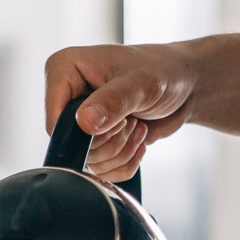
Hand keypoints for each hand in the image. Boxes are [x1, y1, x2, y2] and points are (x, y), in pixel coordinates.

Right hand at [43, 43, 199, 181]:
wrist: (183, 84)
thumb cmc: (162, 70)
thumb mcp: (140, 83)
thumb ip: (112, 102)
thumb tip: (84, 123)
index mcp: (64, 69)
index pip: (55, 120)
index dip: (85, 132)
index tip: (118, 120)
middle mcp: (65, 96)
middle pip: (71, 145)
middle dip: (110, 141)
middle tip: (132, 120)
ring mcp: (79, 120)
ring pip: (87, 161)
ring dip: (121, 151)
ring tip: (137, 125)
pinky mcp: (93, 140)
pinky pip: (101, 170)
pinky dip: (125, 162)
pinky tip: (138, 139)